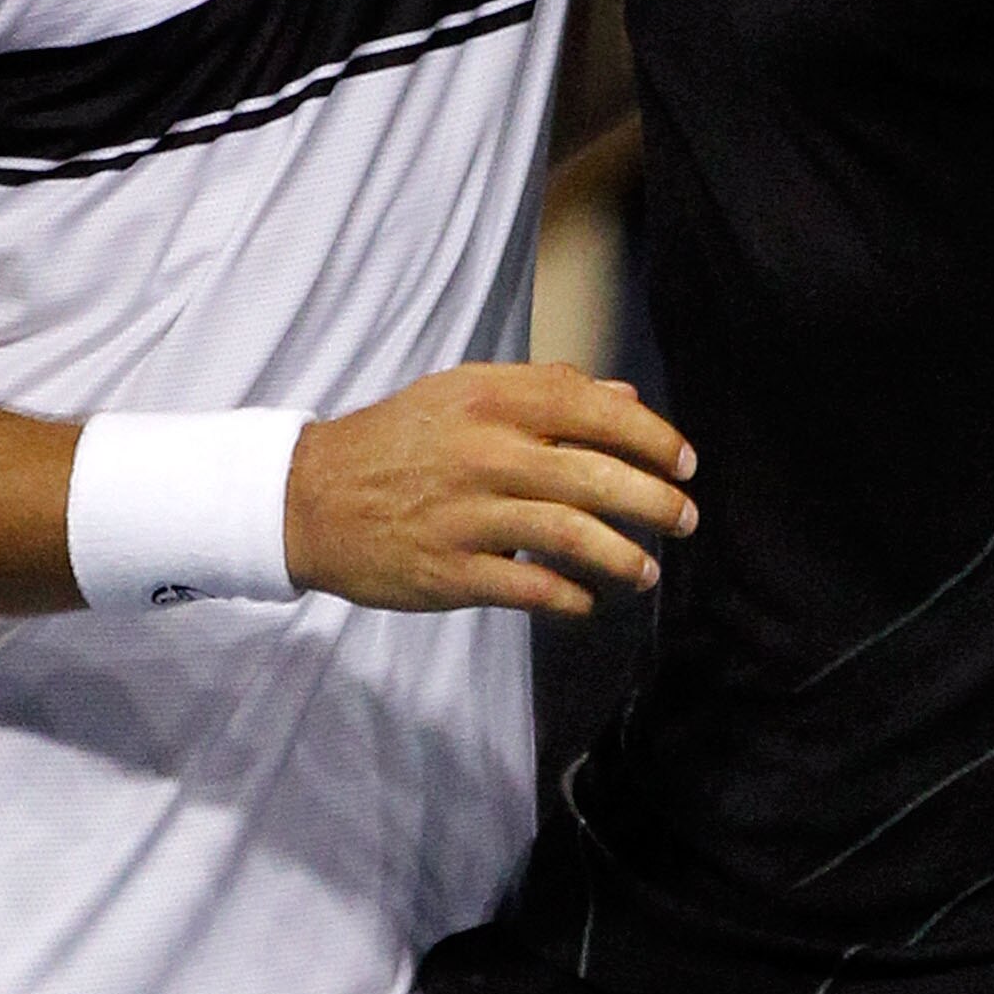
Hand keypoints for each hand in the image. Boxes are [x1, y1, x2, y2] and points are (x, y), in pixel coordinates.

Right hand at [282, 361, 694, 615]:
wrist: (307, 498)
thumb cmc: (397, 442)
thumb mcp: (463, 395)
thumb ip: (545, 391)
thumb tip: (624, 396)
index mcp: (490, 400)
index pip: (593, 408)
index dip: (651, 436)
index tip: (685, 462)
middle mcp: (483, 453)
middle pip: (594, 477)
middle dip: (655, 503)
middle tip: (686, 520)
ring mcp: (466, 514)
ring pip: (571, 536)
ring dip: (623, 558)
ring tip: (646, 571)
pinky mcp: (448, 571)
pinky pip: (528, 588)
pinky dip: (568, 598)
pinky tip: (586, 602)